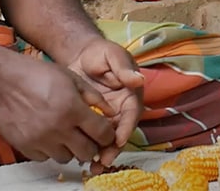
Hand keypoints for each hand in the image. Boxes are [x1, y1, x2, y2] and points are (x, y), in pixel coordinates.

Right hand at [0, 53, 115, 163]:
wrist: (3, 80)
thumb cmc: (38, 74)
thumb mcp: (71, 77)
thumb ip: (93, 96)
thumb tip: (110, 112)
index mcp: (73, 109)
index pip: (102, 134)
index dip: (107, 135)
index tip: (105, 133)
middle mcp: (58, 128)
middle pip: (87, 152)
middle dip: (91, 146)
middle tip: (87, 137)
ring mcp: (41, 140)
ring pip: (66, 158)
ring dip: (70, 149)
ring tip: (65, 134)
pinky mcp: (26, 147)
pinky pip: (45, 158)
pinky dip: (49, 150)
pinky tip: (47, 135)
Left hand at [68, 38, 144, 166]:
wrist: (81, 55)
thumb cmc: (101, 53)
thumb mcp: (114, 56)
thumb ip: (124, 68)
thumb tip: (139, 79)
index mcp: (131, 95)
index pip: (132, 115)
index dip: (126, 129)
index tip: (119, 141)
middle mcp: (122, 109)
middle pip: (121, 132)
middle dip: (114, 148)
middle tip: (104, 160)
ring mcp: (108, 116)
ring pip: (107, 138)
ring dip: (103, 153)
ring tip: (93, 166)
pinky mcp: (92, 120)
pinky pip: (93, 136)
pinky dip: (89, 147)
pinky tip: (81, 158)